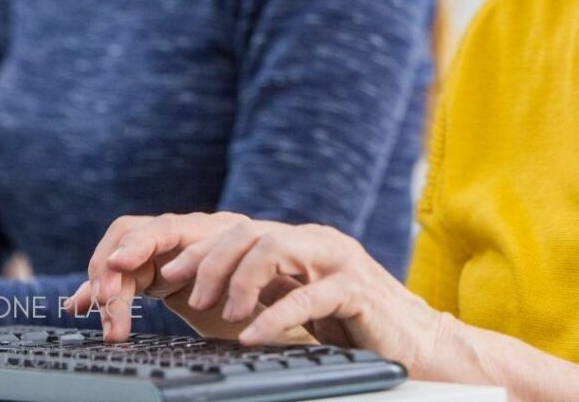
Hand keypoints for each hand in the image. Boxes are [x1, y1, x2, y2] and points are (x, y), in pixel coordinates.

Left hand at [66, 213, 444, 376]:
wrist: (417, 346)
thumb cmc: (351, 330)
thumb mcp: (296, 304)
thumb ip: (262, 291)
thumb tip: (204, 296)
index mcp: (296, 244)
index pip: (236, 232)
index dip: (195, 250)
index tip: (161, 272)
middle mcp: (314, 241)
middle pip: (248, 232)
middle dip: (207, 261)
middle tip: (185, 295)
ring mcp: (337, 259)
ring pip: (275, 247)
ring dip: (239, 280)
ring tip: (218, 313)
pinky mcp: (357, 287)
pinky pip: (310, 293)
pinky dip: (276, 314)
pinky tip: (252, 335)